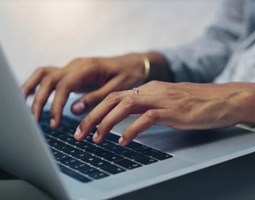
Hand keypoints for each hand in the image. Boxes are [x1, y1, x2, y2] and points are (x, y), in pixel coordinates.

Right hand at [22, 54, 146, 127]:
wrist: (134, 64)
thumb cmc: (129, 75)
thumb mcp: (118, 89)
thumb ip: (96, 98)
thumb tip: (74, 110)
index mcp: (88, 68)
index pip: (64, 86)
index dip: (56, 105)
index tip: (54, 123)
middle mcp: (77, 65)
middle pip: (49, 79)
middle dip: (40, 100)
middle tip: (38, 121)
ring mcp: (73, 66)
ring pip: (45, 74)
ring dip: (33, 89)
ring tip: (28, 108)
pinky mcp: (73, 71)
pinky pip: (50, 75)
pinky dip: (39, 84)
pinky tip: (32, 95)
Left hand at [74, 81, 248, 145]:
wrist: (225, 99)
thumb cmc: (199, 103)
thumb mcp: (170, 102)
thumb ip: (151, 107)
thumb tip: (133, 120)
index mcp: (150, 88)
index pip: (115, 95)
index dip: (96, 108)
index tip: (83, 122)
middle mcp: (153, 91)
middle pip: (113, 99)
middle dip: (92, 116)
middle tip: (79, 133)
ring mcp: (163, 99)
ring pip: (125, 106)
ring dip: (106, 123)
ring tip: (95, 138)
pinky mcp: (174, 111)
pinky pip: (146, 119)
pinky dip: (131, 130)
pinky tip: (123, 141)